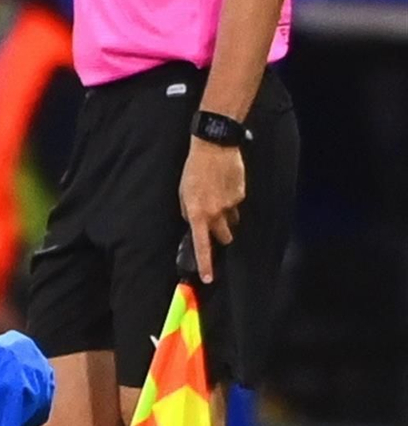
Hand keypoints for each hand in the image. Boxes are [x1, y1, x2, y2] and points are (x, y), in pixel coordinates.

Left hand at [178, 137, 244, 283]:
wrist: (215, 147)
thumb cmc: (194, 170)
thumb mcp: (183, 193)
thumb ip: (189, 212)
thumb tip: (194, 223)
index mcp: (198, 214)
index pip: (202, 245)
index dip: (206, 263)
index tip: (209, 277)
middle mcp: (216, 213)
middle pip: (224, 237)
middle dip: (221, 236)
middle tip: (215, 227)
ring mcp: (231, 205)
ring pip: (232, 221)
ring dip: (226, 218)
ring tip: (218, 197)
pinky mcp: (242, 195)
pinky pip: (237, 205)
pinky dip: (232, 200)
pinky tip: (225, 185)